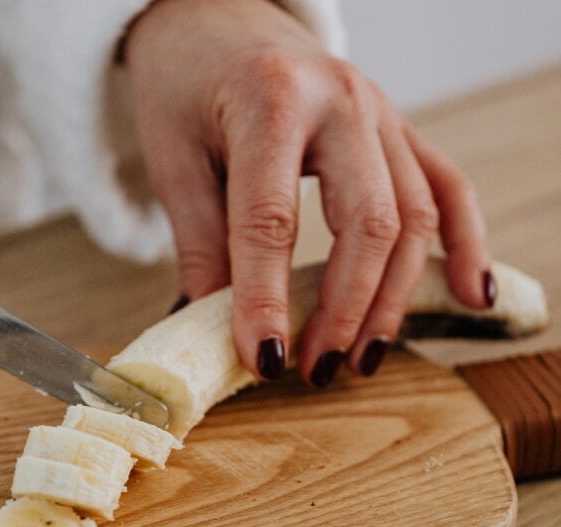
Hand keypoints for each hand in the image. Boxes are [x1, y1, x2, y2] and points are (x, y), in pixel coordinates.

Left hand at [125, 0, 493, 385]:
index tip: (265, 360)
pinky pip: (450, 189)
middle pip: (368, 222)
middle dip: (345, 310)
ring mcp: (382, 113)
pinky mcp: (400, 131)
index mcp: (271, 99)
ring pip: (414, 217)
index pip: (273, 220)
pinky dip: (467, 245)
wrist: (218, 20)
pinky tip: (474, 296)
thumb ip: (201, 244)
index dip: (267, 299)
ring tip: (360, 359)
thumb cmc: (188, 87)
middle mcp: (342, 99)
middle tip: (315, 369)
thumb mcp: (175, 161)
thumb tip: (212, 331)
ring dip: (392, 299)